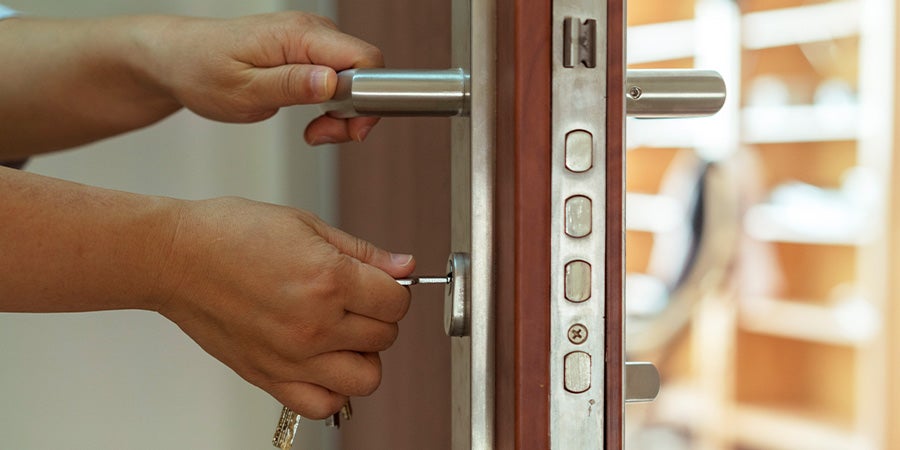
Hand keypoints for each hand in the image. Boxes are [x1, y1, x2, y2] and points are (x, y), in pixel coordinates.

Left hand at [143, 12, 381, 144]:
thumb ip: (291, 85)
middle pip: (365, 72)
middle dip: (354, 112)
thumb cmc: (201, 70)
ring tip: (313, 132)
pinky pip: (338, 81)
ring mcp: (311, 42)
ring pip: (354, 80)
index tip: (344, 127)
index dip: (366, 98)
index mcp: (299, 35)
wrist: (177, 59)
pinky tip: (312, 120)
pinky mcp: (307, 54)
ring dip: (342, 114)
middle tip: (321, 135)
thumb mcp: (244, 89)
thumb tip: (332, 82)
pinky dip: (331, 107)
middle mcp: (311, 32)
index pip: (365, 59)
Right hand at [154, 197, 413, 418]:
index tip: (378, 283)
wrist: (175, 257)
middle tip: (355, 300)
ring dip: (363, 356)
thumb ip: (363, 252)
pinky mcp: (269, 377)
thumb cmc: (232, 233)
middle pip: (385, 337)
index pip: (397, 302)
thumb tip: (405, 267)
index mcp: (328, 280)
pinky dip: (333, 389)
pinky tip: (322, 360)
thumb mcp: (307, 225)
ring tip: (342, 332)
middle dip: (378, 316)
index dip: (393, 289)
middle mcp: (314, 325)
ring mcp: (292, 357)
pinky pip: (324, 405)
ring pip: (366, 378)